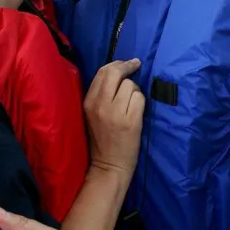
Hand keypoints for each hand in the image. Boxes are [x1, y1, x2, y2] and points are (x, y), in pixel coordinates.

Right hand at [84, 58, 144, 176]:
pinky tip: (136, 112)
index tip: (126, 63)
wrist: (108, 165)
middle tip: (135, 65)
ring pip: (130, 85)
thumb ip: (101, 95)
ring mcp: (116, 113)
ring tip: (131, 104)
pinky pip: (140, 98)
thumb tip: (117, 73)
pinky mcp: (131, 121)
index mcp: (88, 102)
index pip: (102, 72)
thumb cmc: (102, 140)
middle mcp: (100, 105)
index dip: (117, 63)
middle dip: (128, 66)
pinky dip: (140, 102)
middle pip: (115, 73)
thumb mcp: (92, 115)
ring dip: (134, 91)